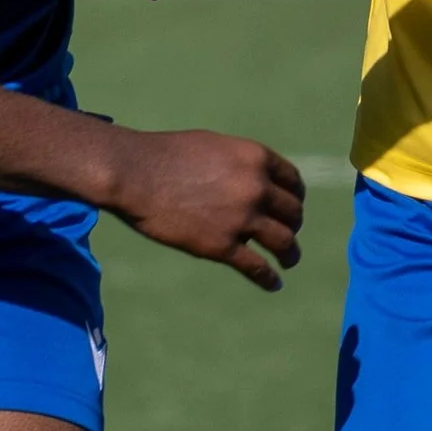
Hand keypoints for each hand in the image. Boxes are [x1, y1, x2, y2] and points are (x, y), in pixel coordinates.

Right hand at [108, 129, 304, 291]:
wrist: (135, 174)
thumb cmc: (166, 155)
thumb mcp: (213, 147)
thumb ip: (238, 163)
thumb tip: (249, 179)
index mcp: (255, 158)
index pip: (293, 182)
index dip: (296, 197)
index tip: (292, 208)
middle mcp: (256, 187)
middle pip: (292, 213)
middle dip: (293, 224)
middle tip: (287, 234)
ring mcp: (241, 218)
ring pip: (283, 242)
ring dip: (290, 254)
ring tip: (289, 260)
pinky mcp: (222, 245)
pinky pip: (256, 267)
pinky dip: (269, 278)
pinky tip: (273, 284)